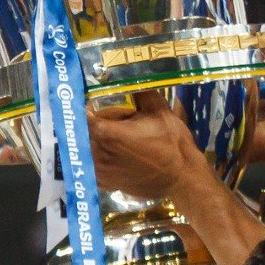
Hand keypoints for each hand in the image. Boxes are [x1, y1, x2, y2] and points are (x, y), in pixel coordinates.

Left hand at [86, 89, 209, 200]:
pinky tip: (114, 153)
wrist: (182, 178)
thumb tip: (128, 79)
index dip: (86, 107)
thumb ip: (140, 92)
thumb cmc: (171, 143)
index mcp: (108, 134)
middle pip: (83, 133)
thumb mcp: (159, 110)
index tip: (95, 101)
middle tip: (108, 117)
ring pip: (86, 150)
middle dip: (93, 124)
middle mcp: (98, 154)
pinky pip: (93, 166)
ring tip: (114, 136)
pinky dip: (98, 158)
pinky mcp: (106, 184)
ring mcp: (101, 172)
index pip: (82, 116)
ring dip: (94, 141)